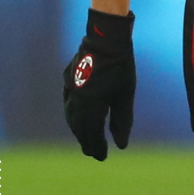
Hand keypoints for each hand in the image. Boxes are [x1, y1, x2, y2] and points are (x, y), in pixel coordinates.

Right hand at [63, 9, 135, 159]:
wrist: (105, 37)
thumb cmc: (121, 66)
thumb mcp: (126, 94)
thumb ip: (122, 120)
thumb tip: (121, 145)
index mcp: (92, 104)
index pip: (92, 133)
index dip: (97, 147)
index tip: (102, 157)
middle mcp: (77, 98)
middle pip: (79, 127)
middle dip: (86, 142)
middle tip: (94, 153)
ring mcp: (69, 87)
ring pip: (70, 116)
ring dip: (77, 130)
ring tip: (86, 140)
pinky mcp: (67, 78)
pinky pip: (67, 102)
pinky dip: (72, 114)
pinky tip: (78, 117)